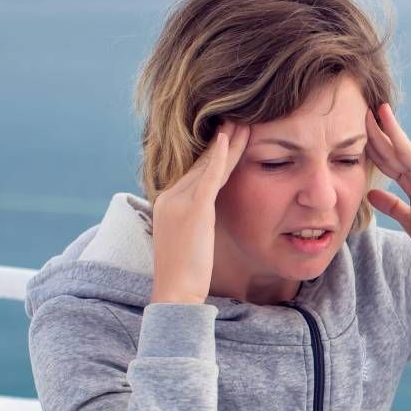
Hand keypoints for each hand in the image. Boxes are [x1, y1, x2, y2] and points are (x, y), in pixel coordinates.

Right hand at [150, 120, 249, 303]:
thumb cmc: (185, 274)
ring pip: (208, 166)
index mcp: (168, 203)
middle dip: (222, 141)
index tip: (229, 137)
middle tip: (237, 118)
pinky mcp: (192, 210)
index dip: (214, 154)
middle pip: (202, 163)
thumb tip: (208, 218)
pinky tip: (229, 139)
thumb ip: (196, 222)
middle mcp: (170, 197)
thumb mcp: (190, 240)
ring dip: (227, 142)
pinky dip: (219, 157)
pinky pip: (208, 177)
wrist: (175, 292)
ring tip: (242, 122)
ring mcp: (179, 201)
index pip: (196, 173)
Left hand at [364, 103, 410, 281]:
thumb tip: (371, 194)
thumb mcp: (410, 223)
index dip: (370, 148)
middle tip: (362, 111)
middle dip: (376, 134)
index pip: (387, 163)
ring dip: (397, 133)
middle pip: (394, 153)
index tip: (352, 130)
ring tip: (384, 111)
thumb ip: (393, 207)